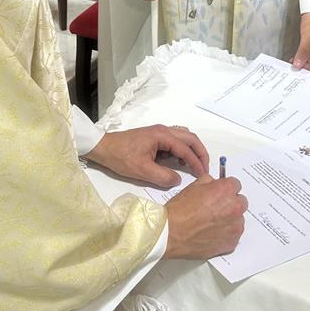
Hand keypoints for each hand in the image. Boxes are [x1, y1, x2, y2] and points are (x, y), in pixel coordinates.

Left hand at [85, 125, 208, 187]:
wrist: (103, 147)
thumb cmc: (121, 157)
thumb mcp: (142, 171)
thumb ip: (163, 176)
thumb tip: (177, 180)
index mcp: (162, 136)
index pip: (186, 149)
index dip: (196, 163)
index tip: (203, 175)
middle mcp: (164, 130)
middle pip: (190, 138)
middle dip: (200, 153)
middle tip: (205, 168)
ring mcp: (159, 132)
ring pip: (184, 137)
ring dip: (192, 149)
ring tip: (195, 165)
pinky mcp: (154, 137)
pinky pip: (175, 140)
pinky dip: (183, 149)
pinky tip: (180, 161)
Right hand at [164, 175, 246, 258]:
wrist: (171, 233)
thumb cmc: (180, 211)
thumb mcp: (192, 187)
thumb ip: (209, 182)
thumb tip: (214, 184)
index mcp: (226, 191)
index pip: (236, 184)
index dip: (226, 188)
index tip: (221, 193)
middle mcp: (234, 208)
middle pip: (241, 202)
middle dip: (231, 203)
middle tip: (216, 208)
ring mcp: (234, 227)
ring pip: (238, 219)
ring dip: (229, 219)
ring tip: (212, 223)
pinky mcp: (231, 242)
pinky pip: (234, 235)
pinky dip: (226, 234)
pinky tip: (212, 234)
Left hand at [291, 12, 309, 73]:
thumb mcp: (308, 39)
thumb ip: (303, 53)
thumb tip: (298, 65)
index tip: (300, 73)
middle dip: (305, 67)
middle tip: (294, 69)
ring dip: (303, 61)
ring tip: (293, 63)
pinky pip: (309, 51)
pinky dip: (302, 55)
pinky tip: (296, 56)